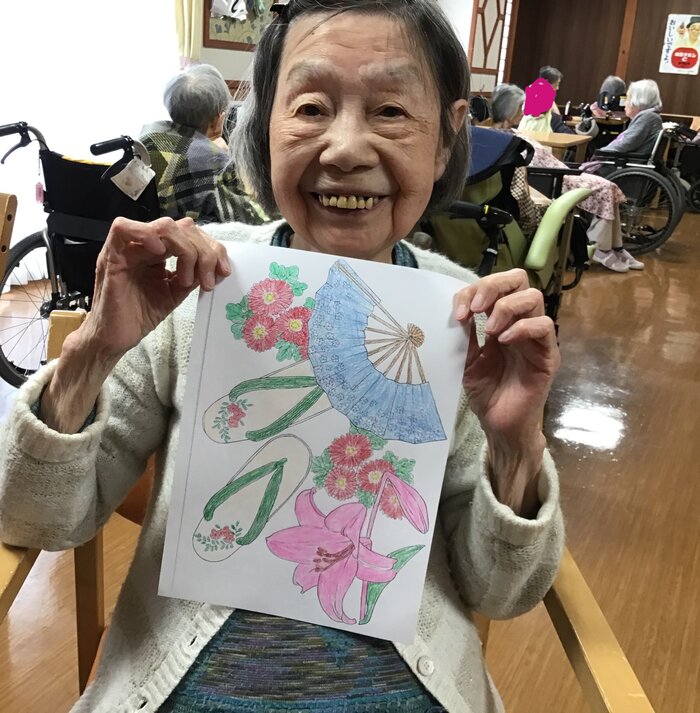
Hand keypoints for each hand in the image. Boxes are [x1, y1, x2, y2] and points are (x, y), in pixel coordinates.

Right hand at [75, 216, 230, 359]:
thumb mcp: (175, 293)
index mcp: (160, 252)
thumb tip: (217, 266)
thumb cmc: (140, 316)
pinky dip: (148, 235)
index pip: (190, 234)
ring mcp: (128, 248)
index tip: (223, 272)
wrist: (115, 339)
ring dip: (185, 249)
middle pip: (182, 227)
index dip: (212, 248)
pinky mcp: (112, 256)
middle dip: (204, 251)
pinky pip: (123, 228)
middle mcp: (145, 245)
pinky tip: (162, 256)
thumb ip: (193, 275)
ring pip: (163, 226)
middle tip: (207, 281)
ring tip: (187, 279)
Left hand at [453, 270, 559, 512]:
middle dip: (493, 286)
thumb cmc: (485, 392)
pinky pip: (544, 327)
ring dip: (506, 307)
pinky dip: (522, 328)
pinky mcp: (548, 355)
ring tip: (488, 329)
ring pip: (534, 298)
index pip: (495, 286)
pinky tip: (503, 341)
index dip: (474, 290)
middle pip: (518, 280)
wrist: (499, 425)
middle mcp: (520, 322)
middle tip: (475, 308)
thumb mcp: (466, 358)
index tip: (457, 312)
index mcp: (500, 320)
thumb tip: (456, 307)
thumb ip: (465, 333)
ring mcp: (536, 337)